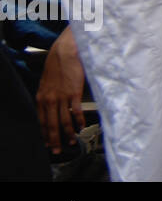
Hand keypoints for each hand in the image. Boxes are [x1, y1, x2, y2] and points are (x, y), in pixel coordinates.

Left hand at [36, 28, 84, 150]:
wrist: (65, 51)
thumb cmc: (58, 63)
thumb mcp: (48, 81)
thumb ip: (49, 95)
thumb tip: (53, 106)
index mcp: (42, 97)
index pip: (41, 121)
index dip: (44, 133)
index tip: (47, 142)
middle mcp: (49, 99)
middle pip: (51, 124)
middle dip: (54, 140)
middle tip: (56, 150)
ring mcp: (61, 97)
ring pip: (63, 121)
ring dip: (67, 134)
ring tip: (72, 141)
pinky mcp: (73, 92)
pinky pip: (75, 111)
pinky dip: (78, 121)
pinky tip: (80, 126)